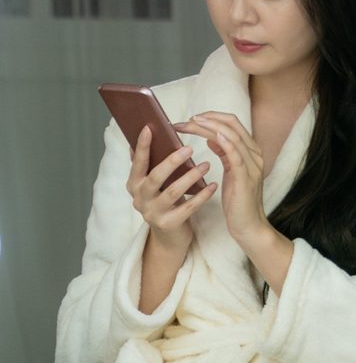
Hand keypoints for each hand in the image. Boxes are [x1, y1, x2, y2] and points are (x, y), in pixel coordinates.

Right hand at [126, 125, 215, 253]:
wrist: (170, 234)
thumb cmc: (166, 197)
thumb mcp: (157, 180)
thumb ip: (154, 161)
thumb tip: (151, 129)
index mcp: (135, 183)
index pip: (137, 163)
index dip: (142, 146)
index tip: (149, 128)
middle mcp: (140, 199)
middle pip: (155, 178)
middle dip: (172, 162)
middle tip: (189, 148)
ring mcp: (153, 213)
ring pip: (172, 192)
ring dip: (191, 177)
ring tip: (206, 165)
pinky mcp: (169, 224)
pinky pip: (188, 208)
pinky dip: (202, 195)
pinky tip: (213, 185)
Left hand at [175, 111, 269, 250]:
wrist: (249, 226)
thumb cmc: (237, 200)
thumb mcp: (231, 172)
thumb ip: (225, 153)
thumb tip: (212, 137)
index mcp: (250, 151)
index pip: (233, 123)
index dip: (213, 117)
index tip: (193, 118)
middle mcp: (254, 153)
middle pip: (233, 125)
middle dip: (209, 119)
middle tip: (188, 120)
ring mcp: (252, 164)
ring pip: (232, 136)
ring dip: (211, 127)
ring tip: (193, 123)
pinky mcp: (246, 177)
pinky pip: (236, 154)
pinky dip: (225, 142)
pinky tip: (213, 137)